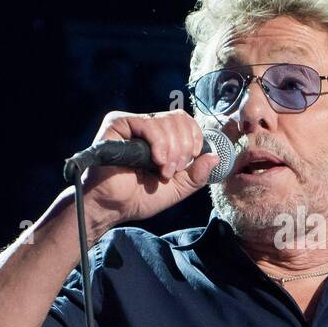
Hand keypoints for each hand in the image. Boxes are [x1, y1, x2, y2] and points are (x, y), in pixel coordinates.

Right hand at [79, 109, 221, 229]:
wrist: (113, 207)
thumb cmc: (139, 198)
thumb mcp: (177, 189)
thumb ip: (196, 175)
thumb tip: (214, 157)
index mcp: (160, 137)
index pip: (185, 122)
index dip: (195, 138)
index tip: (191, 160)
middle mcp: (146, 126)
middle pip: (180, 119)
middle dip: (184, 147)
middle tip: (174, 170)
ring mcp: (132, 123)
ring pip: (167, 122)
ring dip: (172, 150)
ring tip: (162, 171)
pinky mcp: (118, 124)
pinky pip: (148, 124)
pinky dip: (159, 143)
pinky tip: (156, 160)